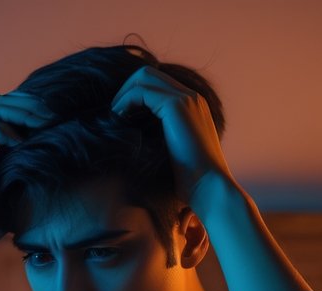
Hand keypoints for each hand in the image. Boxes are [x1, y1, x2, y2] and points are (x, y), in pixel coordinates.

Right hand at [0, 92, 53, 249]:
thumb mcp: (11, 195)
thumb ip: (25, 178)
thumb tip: (56, 174)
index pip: (10, 112)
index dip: (34, 110)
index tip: (60, 120)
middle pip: (5, 101)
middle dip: (33, 104)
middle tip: (57, 116)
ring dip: (25, 112)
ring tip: (46, 123)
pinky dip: (9, 131)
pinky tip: (23, 144)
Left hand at [111, 66, 233, 210]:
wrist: (208, 187)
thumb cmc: (190, 180)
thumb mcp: (172, 153)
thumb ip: (161, 138)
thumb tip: (136, 138)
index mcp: (192, 106)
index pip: (157, 83)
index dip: (134, 94)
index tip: (120, 116)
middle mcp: (191, 96)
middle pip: (148, 73)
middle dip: (126, 89)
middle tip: (113, 113)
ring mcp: (186, 98)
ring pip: (143, 76)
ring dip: (123, 94)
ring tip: (113, 116)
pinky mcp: (176, 105)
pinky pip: (141, 91)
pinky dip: (125, 101)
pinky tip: (119, 119)